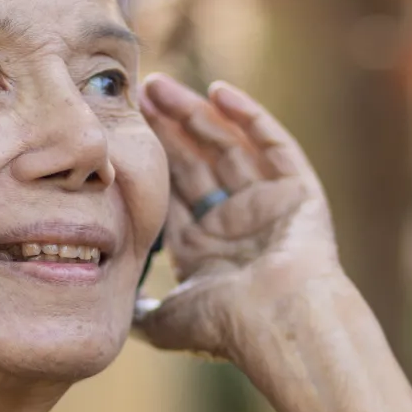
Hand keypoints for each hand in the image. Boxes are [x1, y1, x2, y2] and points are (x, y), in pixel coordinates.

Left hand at [134, 73, 347, 360]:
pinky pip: (273, 145)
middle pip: (196, 161)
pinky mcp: (299, 192)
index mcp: (205, 249)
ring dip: (196, 114)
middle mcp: (235, 223)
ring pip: (228, 146)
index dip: (149, 157)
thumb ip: (138, 310)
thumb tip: (112, 309)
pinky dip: (249, 117)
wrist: (280, 324)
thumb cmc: (224, 325)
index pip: (172, 190)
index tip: (122, 126)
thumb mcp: (165, 320)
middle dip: (167, 127)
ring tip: (162, 86)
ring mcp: (268, 205)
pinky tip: (219, 92)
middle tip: (139, 92)